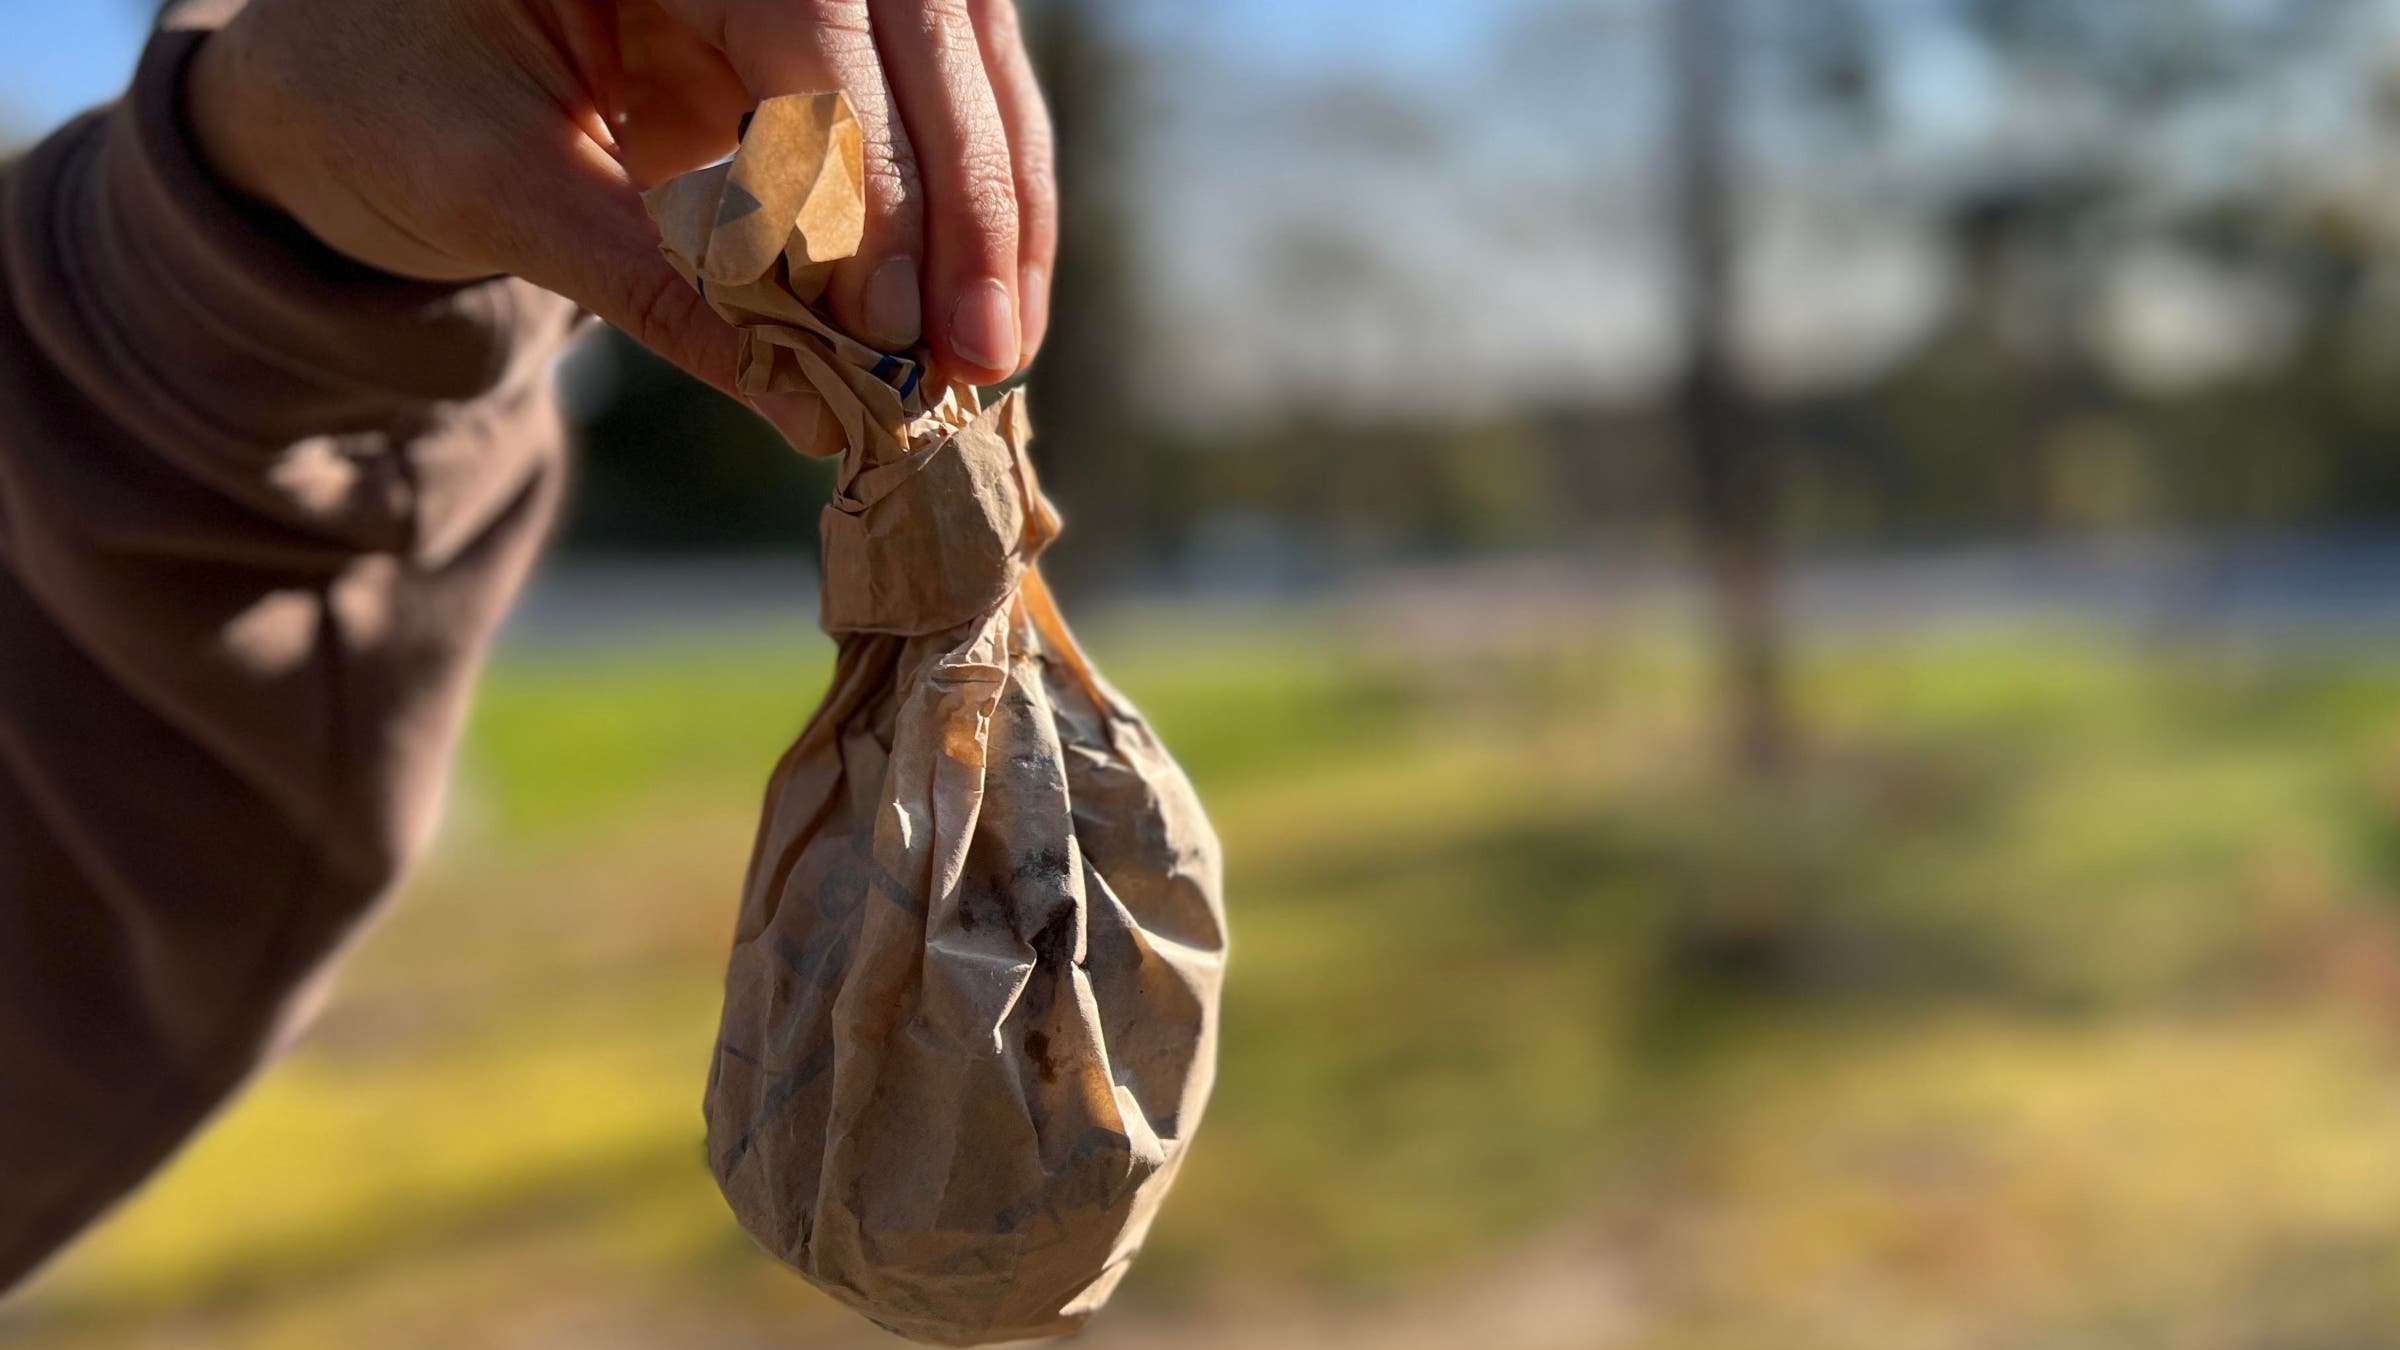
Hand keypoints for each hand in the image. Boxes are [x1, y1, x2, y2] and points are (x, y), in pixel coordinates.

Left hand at [187, 0, 1055, 399]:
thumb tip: (811, 410)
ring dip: (996, 210)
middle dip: (962, 198)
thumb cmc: (388, 101)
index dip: (864, 167)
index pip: (811, 13)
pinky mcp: (840, 19)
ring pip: (968, 58)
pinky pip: (950, 98)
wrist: (352, 70)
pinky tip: (990, 307)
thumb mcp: (495, 191)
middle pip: (923, 25)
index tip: (879, 317)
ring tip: (995, 350)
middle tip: (975, 352)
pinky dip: (974, 206)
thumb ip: (654, 291)